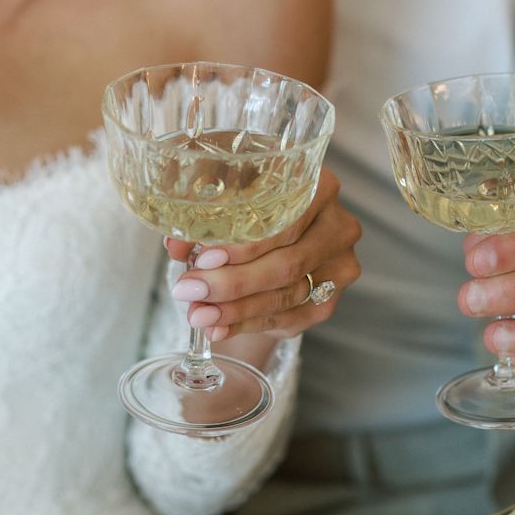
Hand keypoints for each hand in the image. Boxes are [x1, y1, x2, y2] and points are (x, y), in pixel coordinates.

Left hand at [165, 167, 360, 340]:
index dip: (244, 244)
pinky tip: (219, 327)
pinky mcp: (328, 300)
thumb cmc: (251, 210)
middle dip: (233, 282)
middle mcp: (338, 226)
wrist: (274, 240)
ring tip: (198, 314)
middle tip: (190, 290)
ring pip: (286, 296)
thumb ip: (205, 215)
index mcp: (321, 186)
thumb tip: (176, 243)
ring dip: (236, 309)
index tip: (203, 259)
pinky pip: (288, 318)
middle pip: (287, 263)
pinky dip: (248, 324)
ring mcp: (339, 266)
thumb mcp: (229, 200)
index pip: (286, 220)